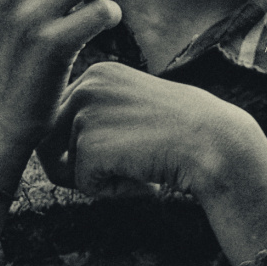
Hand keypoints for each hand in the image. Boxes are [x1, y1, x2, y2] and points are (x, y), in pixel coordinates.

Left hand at [42, 64, 266, 263]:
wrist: (217, 143)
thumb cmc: (183, 133)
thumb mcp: (134, 110)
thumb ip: (98, 119)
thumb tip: (52, 155)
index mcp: (97, 73)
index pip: (58, 118)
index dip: (78, 148)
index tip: (120, 153)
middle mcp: (86, 86)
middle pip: (49, 142)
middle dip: (73, 168)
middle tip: (118, 175)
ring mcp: (86, 113)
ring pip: (66, 166)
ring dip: (98, 180)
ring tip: (139, 171)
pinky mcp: (91, 144)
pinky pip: (83, 184)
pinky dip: (110, 192)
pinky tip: (143, 181)